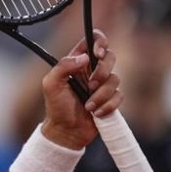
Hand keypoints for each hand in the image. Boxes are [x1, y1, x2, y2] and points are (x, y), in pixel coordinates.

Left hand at [41, 30, 121, 148]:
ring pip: (115, 79)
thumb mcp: (51, 84)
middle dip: (102, 72)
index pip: (93, 40)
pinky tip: (95, 113)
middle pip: (110, 57)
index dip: (100, 41)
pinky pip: (119, 96)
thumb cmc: (56, 107)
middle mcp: (91, 70)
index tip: (97, 53)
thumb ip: (63, 66)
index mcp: (76, 62)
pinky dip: (107, 106)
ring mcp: (102, 84)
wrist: (66, 131)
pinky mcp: (111, 98)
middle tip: (90, 85)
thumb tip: (84, 57)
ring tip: (87, 106)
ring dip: (101, 95)